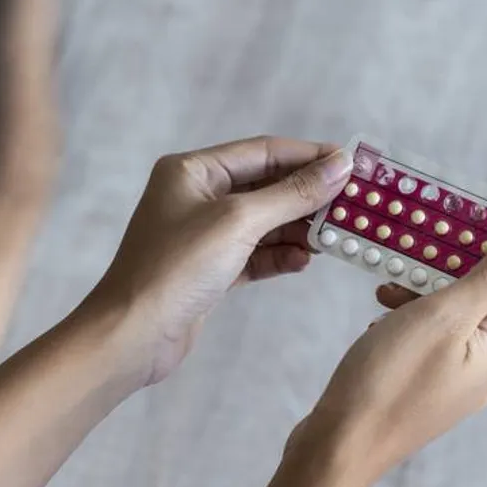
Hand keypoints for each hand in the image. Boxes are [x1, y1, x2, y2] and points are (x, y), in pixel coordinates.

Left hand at [90, 136, 353, 385]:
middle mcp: (196, 196)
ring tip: (334, 237)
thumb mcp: (239, 221)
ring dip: (298, 229)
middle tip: (352, 206)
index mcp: (192, 170)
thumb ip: (292, 193)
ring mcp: (202, 235)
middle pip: (266, 186)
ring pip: (263, 223)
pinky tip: (303, 261)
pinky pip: (254, 254)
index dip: (309, 156)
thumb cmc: (177, 268)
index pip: (263, 151)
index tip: (353, 164)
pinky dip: (279, 256)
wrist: (133, 334)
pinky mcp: (209, 270)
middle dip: (307, 196)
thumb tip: (340, 164)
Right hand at [288, 232, 486, 486]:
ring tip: (382, 294)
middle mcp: (484, 369)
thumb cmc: (389, 377)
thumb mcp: (442, 316)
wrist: (341, 446)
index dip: (486, 248)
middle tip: (404, 261)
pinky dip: (404, 327)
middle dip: (442, 273)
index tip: (447, 227)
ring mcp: (453, 386)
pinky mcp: (422, 395)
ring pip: (447, 323)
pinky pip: (425, 346)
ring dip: (418, 299)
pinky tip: (378, 328)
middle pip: (478, 301)